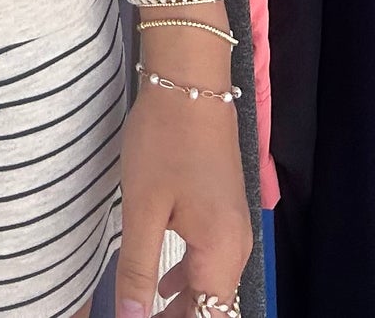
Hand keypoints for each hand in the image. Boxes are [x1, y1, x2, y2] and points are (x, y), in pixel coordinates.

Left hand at [115, 73, 251, 317]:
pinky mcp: (223, 209)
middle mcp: (236, 245)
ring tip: (147, 314)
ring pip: (211, 283)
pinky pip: (210, 259)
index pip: (210, 317)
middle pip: (214, 305)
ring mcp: (232, 226)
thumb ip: (138, 269)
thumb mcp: (142, 208)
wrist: (190, 80)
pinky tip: (163, 283)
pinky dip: (188, 278)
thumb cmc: (164, 140)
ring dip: (184, 304)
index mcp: (220, 251)